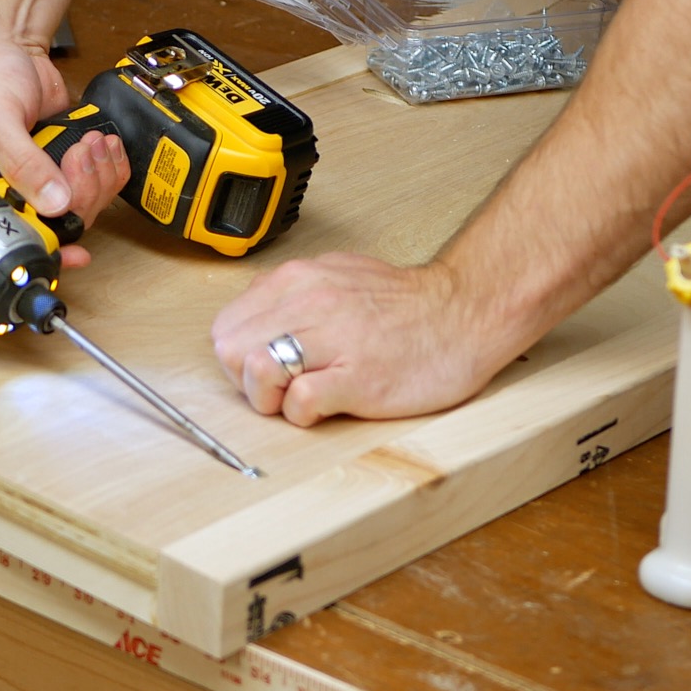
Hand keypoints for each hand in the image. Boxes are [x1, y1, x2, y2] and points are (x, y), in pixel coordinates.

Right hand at [0, 26, 128, 268]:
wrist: (6, 43)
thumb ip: (23, 160)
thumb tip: (53, 202)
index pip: (11, 235)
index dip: (45, 248)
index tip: (73, 253)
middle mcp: (5, 192)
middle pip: (55, 224)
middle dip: (81, 193)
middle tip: (78, 155)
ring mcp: (37, 180)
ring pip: (80, 206)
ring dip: (98, 178)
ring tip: (91, 143)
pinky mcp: (62, 163)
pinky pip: (95, 184)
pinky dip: (109, 168)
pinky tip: (104, 146)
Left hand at [211, 254, 515, 425]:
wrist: (464, 314)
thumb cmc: (405, 305)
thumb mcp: (337, 276)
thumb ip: (292, 295)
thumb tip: (256, 320)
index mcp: (299, 279)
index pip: (225, 325)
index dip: (238, 355)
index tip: (265, 363)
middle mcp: (310, 303)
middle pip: (229, 351)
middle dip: (247, 379)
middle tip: (281, 385)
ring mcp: (334, 340)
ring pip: (256, 372)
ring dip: (271, 397)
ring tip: (302, 395)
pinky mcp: (358, 379)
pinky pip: (300, 403)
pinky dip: (305, 414)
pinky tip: (329, 405)